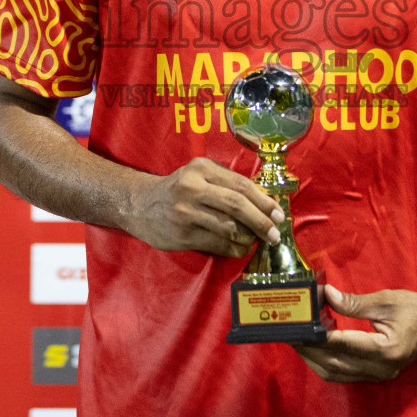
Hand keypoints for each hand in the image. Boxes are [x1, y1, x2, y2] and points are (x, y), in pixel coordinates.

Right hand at [124, 156, 284, 256]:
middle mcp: (193, 187)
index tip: (278, 212)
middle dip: (261, 220)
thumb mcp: (198, 175)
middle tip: (275, 232)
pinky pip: (217, 243)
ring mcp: (186, 212)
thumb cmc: (177, 189)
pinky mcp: (182, 234)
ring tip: (256, 240)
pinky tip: (240, 248)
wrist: (139, 204)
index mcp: (201, 168)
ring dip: (249, 237)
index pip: (241, 185)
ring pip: (229, 227)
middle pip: (237, 205)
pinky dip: (234, 248)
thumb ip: (226, 184)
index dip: (264, 200)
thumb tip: (264, 202)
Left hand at [292, 284, 416, 382]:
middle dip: (309, 350)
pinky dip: (326, 362)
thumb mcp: (385, 301)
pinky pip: (344, 373)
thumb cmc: (414, 308)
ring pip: (336, 373)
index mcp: (386, 350)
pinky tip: (316, 347)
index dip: (317, 337)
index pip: (343, 345)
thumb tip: (325, 295)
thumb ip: (355, 302)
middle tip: (289, 333)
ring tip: (298, 340)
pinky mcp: (376, 374)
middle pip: (334, 364)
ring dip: (314, 359)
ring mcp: (378, 375)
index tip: (298, 327)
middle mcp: (381, 369)